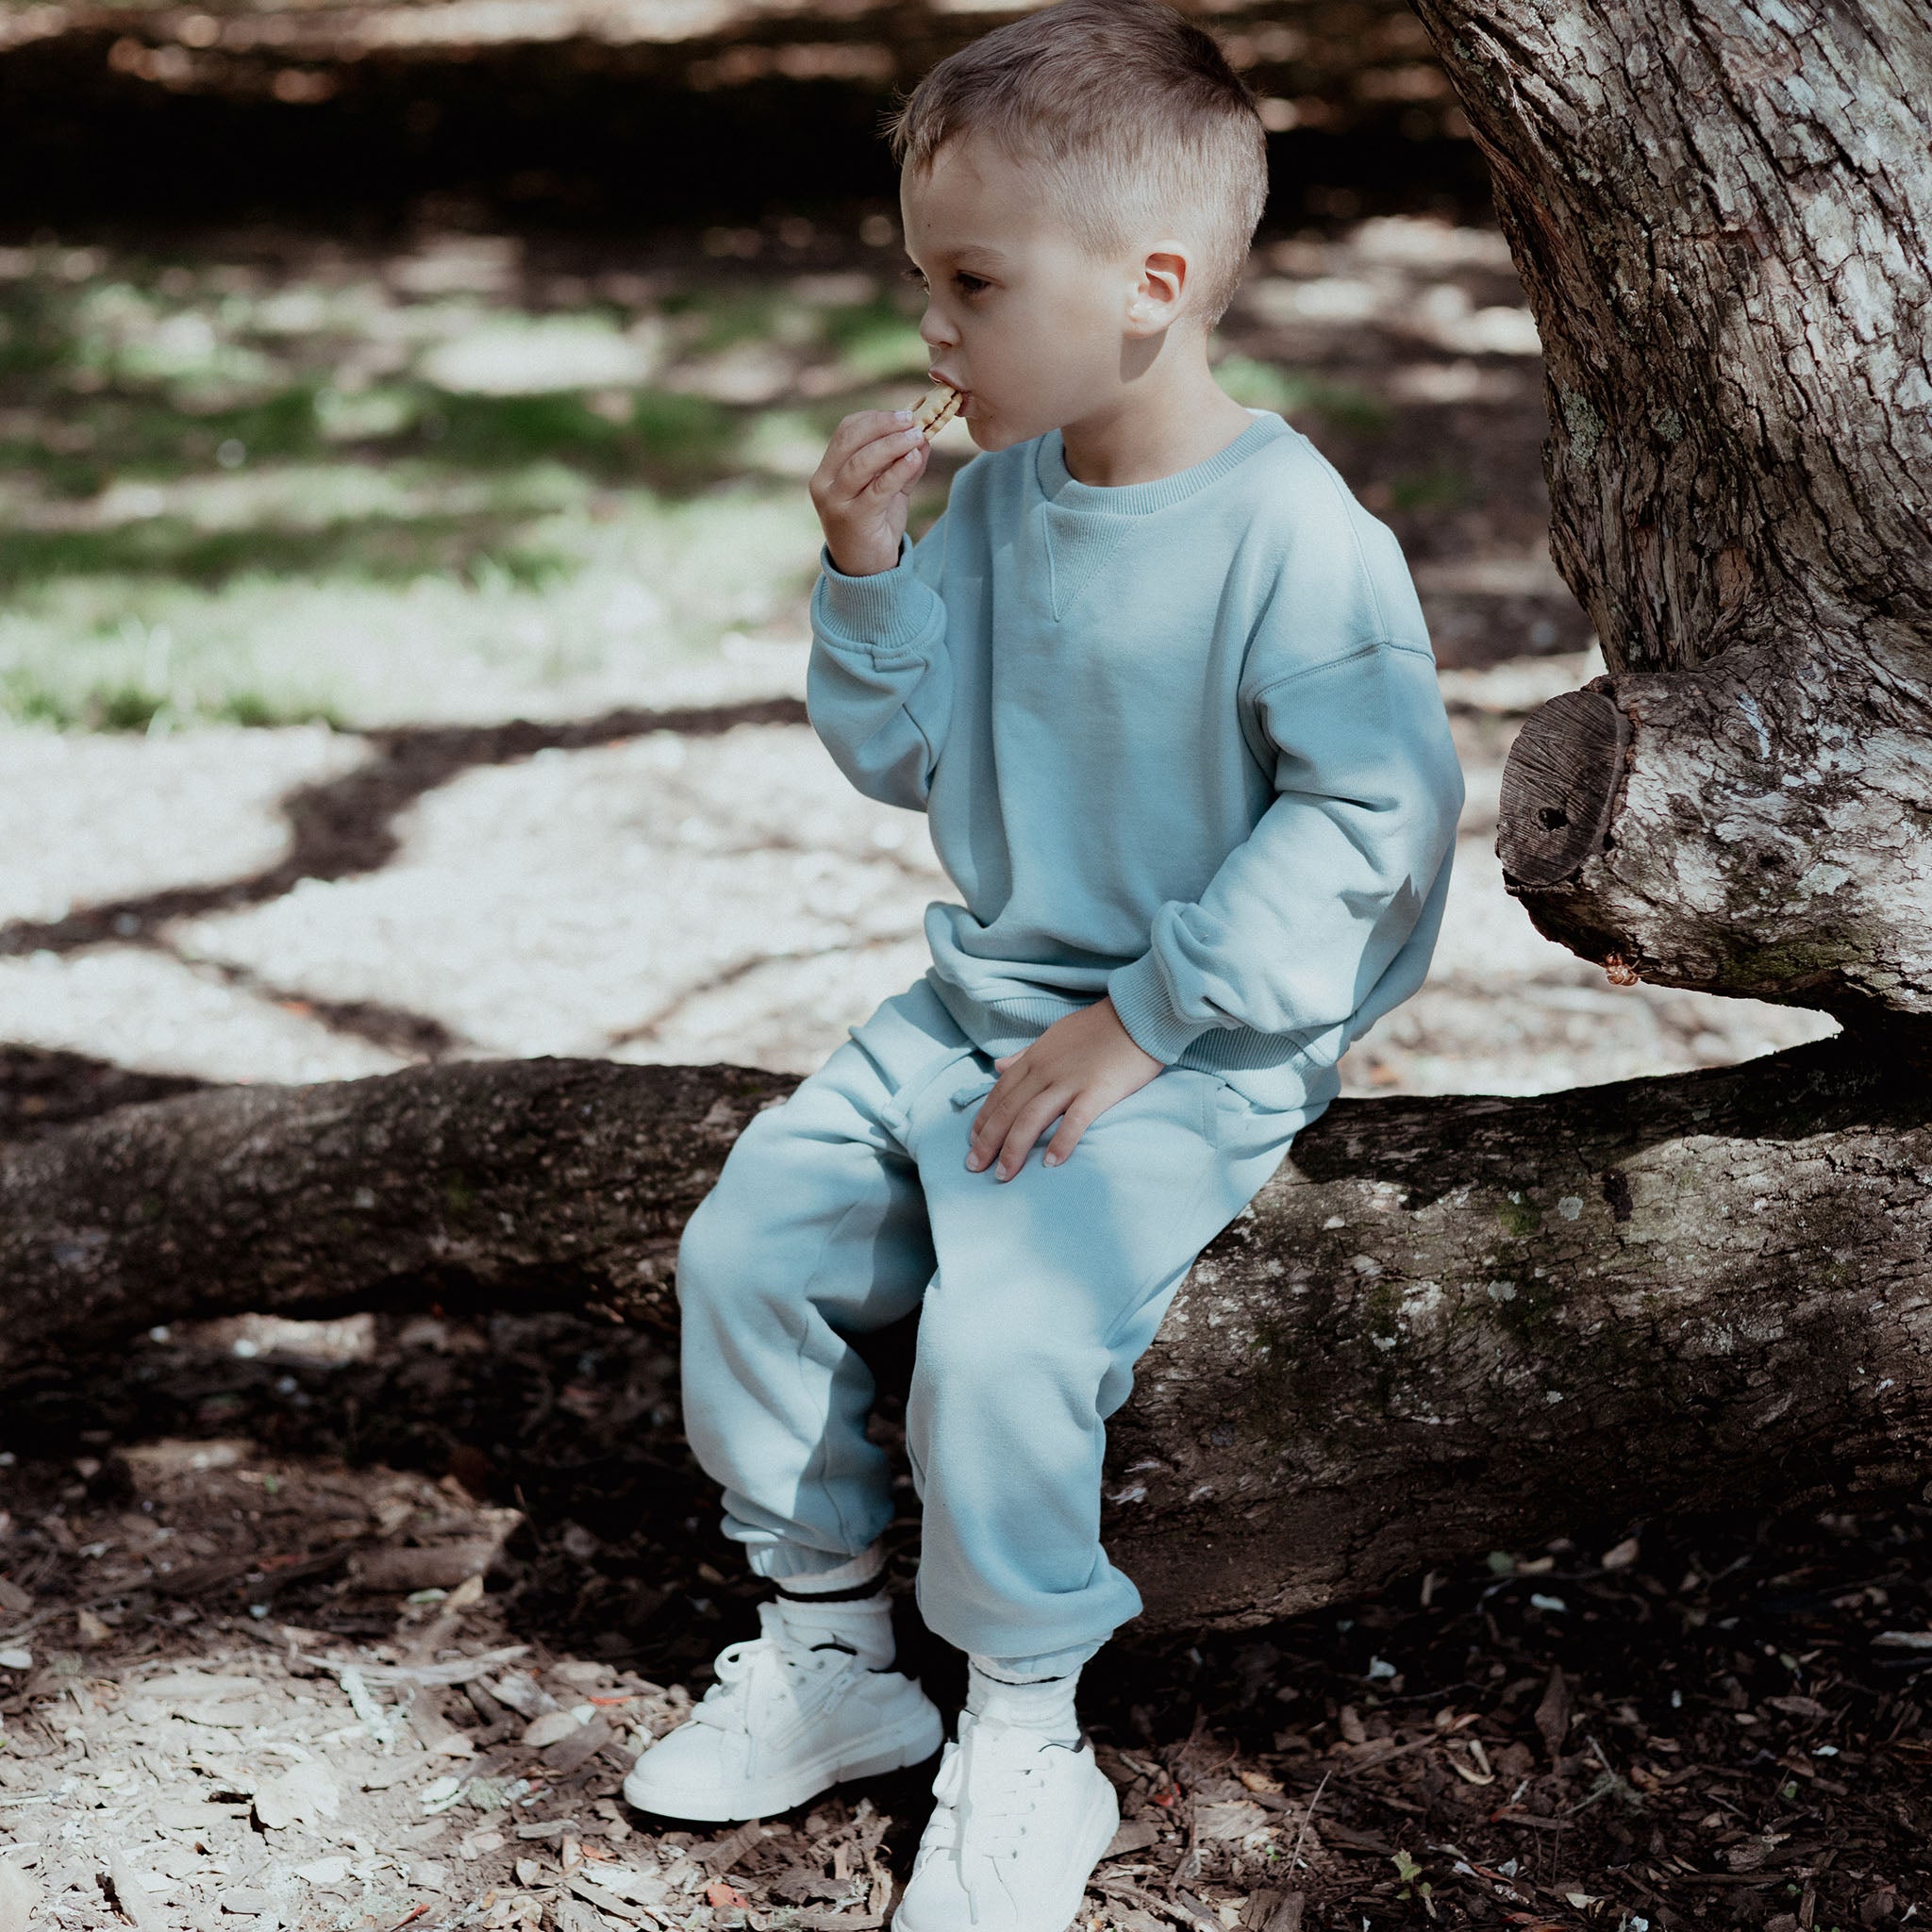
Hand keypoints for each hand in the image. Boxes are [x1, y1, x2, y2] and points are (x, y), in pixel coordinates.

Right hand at [810, 409, 930, 576]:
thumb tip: (924, 436)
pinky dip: (897, 470)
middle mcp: (824, 484)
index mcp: (827, 471)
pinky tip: (914, 458)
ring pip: (862, 462)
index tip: (904, 414)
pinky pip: (878, 488)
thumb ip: (903, 465)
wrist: (865, 572)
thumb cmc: (874, 527)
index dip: (875, 418)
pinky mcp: (853, 519)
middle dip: (883, 425)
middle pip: (851, 440)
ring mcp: (836, 502)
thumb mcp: (889, 491)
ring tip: (917, 435)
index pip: (846, 431)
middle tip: (912, 419)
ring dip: (892, 444)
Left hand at [965, 997, 1163, 1180]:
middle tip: (974, 1167)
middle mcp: (1045, 1071)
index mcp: (1035, 1059)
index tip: (972, 1142)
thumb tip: (997, 1066)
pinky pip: (1074, 1121)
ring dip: (1013, 1149)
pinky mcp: (1097, 1090)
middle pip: (1008, 1110)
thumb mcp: (1053, 1036)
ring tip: (1003, 1175)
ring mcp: (1070, 1081)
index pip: (999, 1093)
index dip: (983, 1119)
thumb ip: (1024, 1054)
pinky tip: (1050, 1164)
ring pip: (1031, 1118)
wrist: (1137, 1014)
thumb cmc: (1098, 1028)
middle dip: (988, 1142)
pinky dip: (1060, 1143)